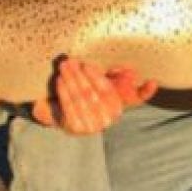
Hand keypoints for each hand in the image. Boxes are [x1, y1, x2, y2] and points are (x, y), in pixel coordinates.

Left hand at [32, 58, 156, 134]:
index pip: (106, 90)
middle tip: (69, 62)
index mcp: (116, 109)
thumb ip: (117, 78)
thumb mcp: (105, 87)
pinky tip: (60, 80)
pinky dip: (63, 91)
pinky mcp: (76, 128)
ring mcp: (91, 126)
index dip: (96, 77)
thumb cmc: (91, 98)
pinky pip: (68, 106)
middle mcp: (106, 120)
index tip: (85, 64)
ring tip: (63, 67)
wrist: (73, 118)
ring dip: (69, 80)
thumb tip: (131, 72)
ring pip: (78, 98)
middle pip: (90, 93)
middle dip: (78, 75)